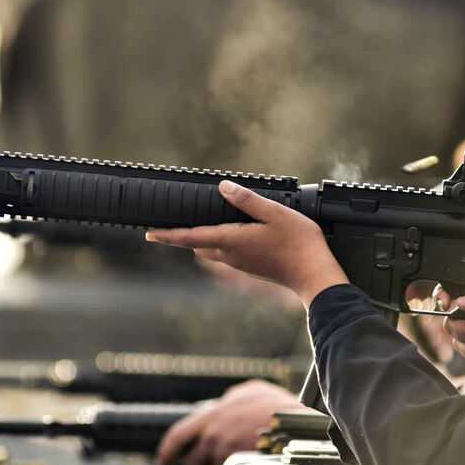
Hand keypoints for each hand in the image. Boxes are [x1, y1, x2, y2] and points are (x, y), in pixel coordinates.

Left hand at [145, 180, 347, 307]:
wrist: (315, 276)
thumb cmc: (299, 245)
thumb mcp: (275, 213)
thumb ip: (247, 201)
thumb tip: (223, 188)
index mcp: (232, 241)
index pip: (191, 237)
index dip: (168, 235)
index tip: (149, 233)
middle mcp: (231, 255)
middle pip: (197, 245)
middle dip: (181, 236)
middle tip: (166, 226)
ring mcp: (241, 264)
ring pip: (211, 251)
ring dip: (200, 240)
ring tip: (192, 228)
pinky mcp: (251, 267)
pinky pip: (226, 254)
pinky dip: (217, 244)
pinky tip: (226, 235)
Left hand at [154, 379, 308, 464]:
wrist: (296, 422)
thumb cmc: (275, 404)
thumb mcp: (249, 391)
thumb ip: (230, 400)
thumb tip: (224, 404)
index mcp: (212, 414)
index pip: (178, 434)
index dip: (167, 451)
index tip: (162, 462)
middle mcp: (214, 435)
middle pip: (192, 461)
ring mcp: (226, 452)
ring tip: (237, 460)